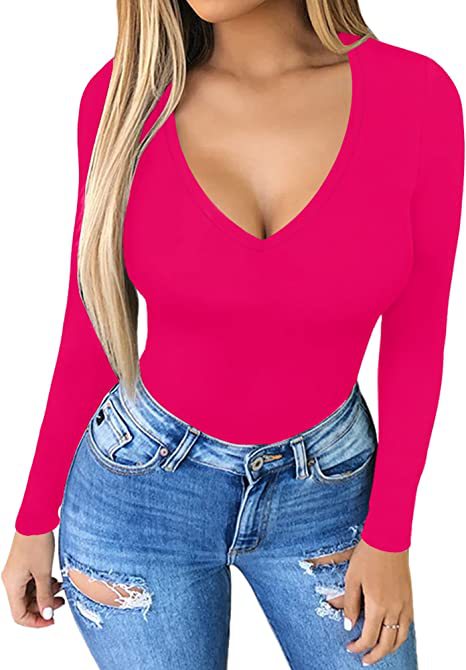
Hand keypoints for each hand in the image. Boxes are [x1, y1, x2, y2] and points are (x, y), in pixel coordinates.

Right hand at [2, 531, 64, 626]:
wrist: (36, 520)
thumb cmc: (37, 542)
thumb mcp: (43, 572)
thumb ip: (45, 595)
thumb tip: (47, 614)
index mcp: (12, 585)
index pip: (19, 615)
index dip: (36, 621)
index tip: (52, 619)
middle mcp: (11, 581)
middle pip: (25, 605)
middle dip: (43, 606)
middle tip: (61, 602)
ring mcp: (17, 573)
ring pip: (30, 594)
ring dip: (45, 594)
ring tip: (61, 588)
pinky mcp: (24, 565)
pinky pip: (32, 582)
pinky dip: (44, 584)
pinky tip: (56, 580)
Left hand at [343, 538, 413, 665]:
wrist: (388, 539)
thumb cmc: (368, 555)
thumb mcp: (351, 578)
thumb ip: (350, 603)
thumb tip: (348, 625)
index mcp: (377, 605)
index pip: (369, 637)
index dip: (359, 646)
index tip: (350, 647)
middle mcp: (394, 609)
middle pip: (387, 643)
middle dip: (375, 655)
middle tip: (365, 659)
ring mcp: (404, 604)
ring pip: (400, 637)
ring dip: (389, 648)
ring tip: (379, 652)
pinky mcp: (409, 598)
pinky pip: (408, 625)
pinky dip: (401, 635)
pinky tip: (393, 635)